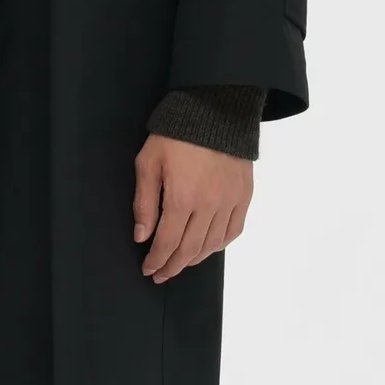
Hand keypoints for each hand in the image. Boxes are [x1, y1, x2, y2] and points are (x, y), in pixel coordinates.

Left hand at [133, 133, 252, 281]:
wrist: (215, 109)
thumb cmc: (175, 133)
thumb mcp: (148, 162)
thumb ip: (144, 202)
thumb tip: (141, 237)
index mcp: (181, 198)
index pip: (167, 243)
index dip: (156, 261)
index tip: (148, 270)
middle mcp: (208, 206)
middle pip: (189, 249)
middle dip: (172, 266)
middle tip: (161, 274)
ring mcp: (229, 202)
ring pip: (212, 245)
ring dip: (194, 259)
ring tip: (181, 263)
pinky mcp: (243, 195)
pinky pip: (233, 231)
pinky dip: (219, 245)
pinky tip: (208, 248)